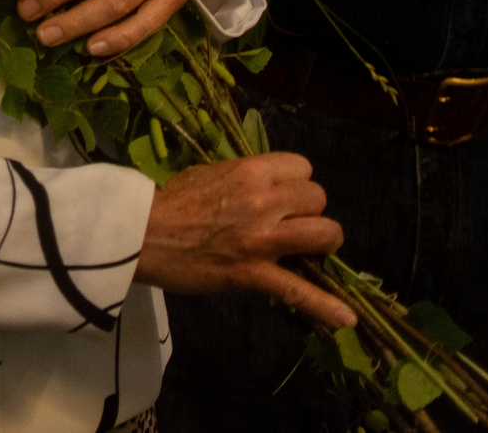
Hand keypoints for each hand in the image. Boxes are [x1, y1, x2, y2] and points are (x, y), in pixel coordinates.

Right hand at [133, 152, 352, 326]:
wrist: (141, 234)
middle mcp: (263, 201)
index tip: (284, 196)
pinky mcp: (253, 274)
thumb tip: (262, 186)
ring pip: (324, 234)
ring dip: (321, 242)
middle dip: (309, 211)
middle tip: (288, 224)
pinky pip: (298, 290)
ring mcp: (261, 239)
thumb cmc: (168, 202)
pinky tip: (346, 319)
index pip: (302, 168)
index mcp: (249, 172)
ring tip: (310, 251)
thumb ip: (241, 178)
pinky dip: (324, 307)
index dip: (297, 183)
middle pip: (318, 198)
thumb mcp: (208, 174)